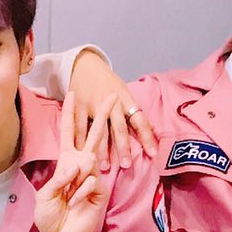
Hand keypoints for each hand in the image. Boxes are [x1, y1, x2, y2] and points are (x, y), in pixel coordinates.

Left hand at [34, 99, 107, 231]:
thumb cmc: (51, 218)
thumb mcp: (45, 195)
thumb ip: (58, 178)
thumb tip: (77, 165)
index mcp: (65, 164)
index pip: (68, 134)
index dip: (69, 115)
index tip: (72, 94)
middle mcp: (80, 167)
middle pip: (92, 136)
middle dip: (101, 115)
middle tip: (112, 94)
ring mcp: (93, 177)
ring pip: (89, 160)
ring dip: (75, 179)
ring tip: (68, 198)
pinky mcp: (101, 190)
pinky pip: (91, 181)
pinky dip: (79, 193)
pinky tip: (75, 205)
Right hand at [65, 50, 156, 170]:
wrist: (84, 64)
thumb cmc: (106, 81)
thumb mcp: (122, 91)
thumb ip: (131, 109)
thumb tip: (149, 129)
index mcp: (124, 99)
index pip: (139, 120)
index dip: (147, 137)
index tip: (153, 153)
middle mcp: (110, 102)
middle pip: (119, 128)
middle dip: (123, 147)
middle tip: (127, 165)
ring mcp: (93, 105)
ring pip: (98, 132)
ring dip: (102, 151)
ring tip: (104, 167)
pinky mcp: (78, 107)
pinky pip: (80, 128)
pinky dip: (82, 143)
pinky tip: (82, 156)